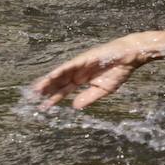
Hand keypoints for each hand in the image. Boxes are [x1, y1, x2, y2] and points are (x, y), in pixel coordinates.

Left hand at [31, 35, 147, 109]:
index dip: (55, 98)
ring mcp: (80, 65)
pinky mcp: (84, 58)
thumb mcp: (103, 90)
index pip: (65, 90)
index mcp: (83, 80)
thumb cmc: (119, 71)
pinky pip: (69, 65)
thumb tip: (74, 106)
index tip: (44, 107)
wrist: (130, 57)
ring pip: (61, 74)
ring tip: (38, 89)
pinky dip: (60, 70)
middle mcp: (78, 72)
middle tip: (34, 98)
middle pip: (59, 82)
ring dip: (49, 81)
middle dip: (48, 90)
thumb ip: (89, 97)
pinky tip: (51, 76)